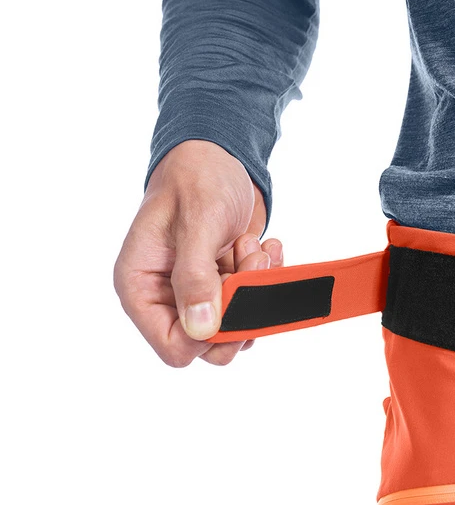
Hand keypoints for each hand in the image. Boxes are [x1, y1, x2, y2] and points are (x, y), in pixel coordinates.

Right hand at [114, 140, 282, 366]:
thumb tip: (200, 330)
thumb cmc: (197, 178)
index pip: (173, 347)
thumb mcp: (197, 222)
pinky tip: (264, 247)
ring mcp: (195, 296)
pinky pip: (251, 308)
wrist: (220, 156)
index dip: (209, 336)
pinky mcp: (223, 288)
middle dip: (239, 310)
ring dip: (254, 291)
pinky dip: (264, 280)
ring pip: (235, 329)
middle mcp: (164, 298)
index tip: (234, 296)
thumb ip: (195, 277)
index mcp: (139, 286)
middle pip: (208, 347)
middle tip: (250, 264)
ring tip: (253, 249)